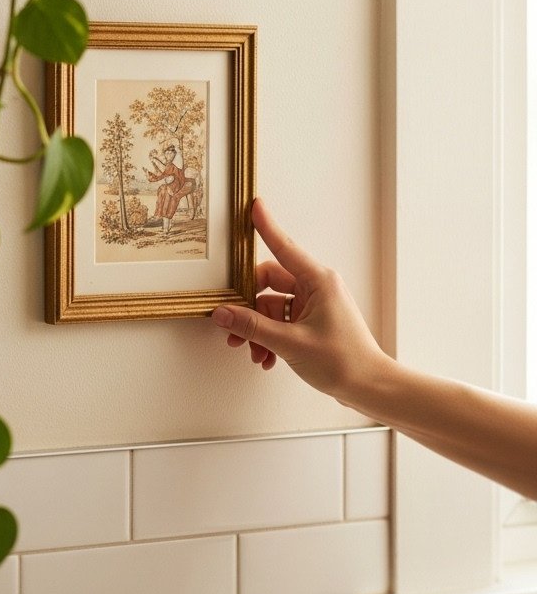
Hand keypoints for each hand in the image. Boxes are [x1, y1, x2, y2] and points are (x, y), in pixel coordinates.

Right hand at [211, 199, 389, 403]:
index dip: (266, 226)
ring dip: (259, 329)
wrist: (370, 387)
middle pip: (269, 283)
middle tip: (231, 326)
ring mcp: (316, 306)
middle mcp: (318, 288)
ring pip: (273, 307)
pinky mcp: (314, 323)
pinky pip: (283, 322)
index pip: (284, 247)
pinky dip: (271, 338)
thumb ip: (252, 326)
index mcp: (319, 281)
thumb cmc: (343, 361)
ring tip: (253, 352)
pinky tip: (266, 359)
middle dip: (248, 307)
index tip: (254, 206)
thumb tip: (223, 313)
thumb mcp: (290, 343)